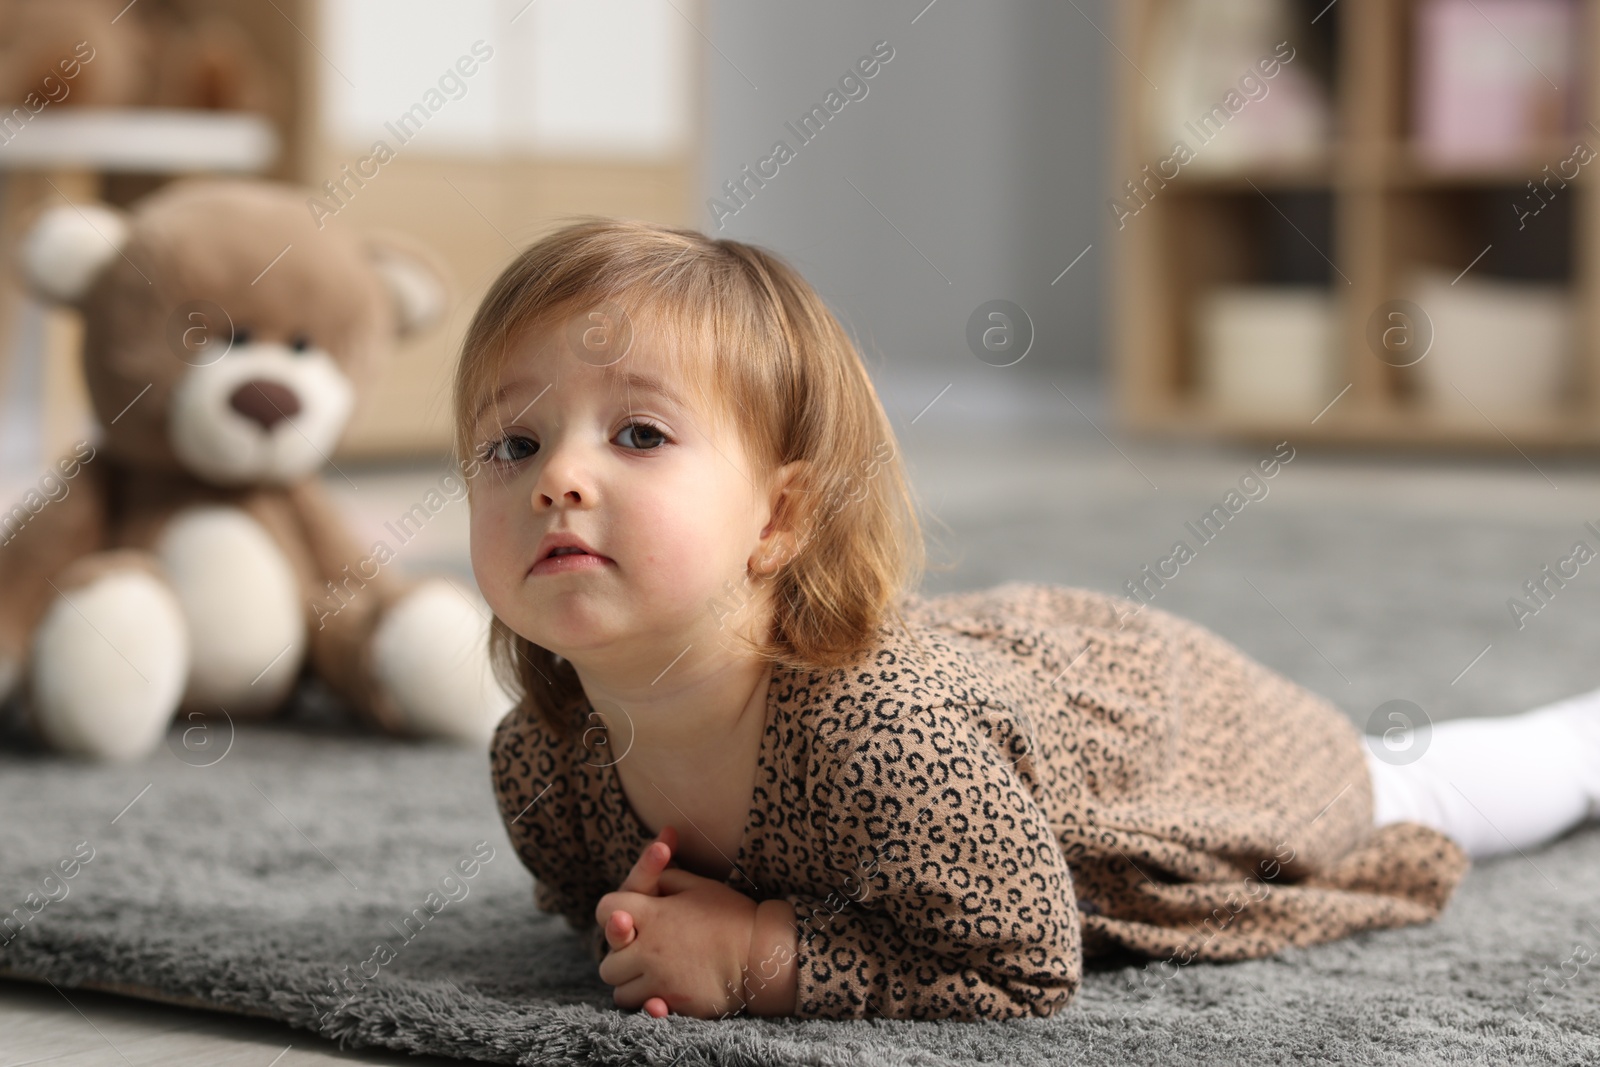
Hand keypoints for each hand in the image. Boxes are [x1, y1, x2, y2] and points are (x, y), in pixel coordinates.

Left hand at [596, 832, 759, 1018]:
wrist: (760, 953)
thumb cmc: (731, 915)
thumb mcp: (699, 886)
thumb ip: (666, 879)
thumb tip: (648, 880)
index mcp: (653, 914)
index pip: (606, 909)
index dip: (613, 911)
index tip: (629, 918)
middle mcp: (648, 948)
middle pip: (607, 960)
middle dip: (620, 957)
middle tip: (641, 954)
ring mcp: (659, 978)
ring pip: (619, 990)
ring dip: (631, 983)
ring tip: (652, 974)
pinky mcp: (673, 1002)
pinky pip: (642, 1009)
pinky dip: (646, 1003)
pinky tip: (659, 994)